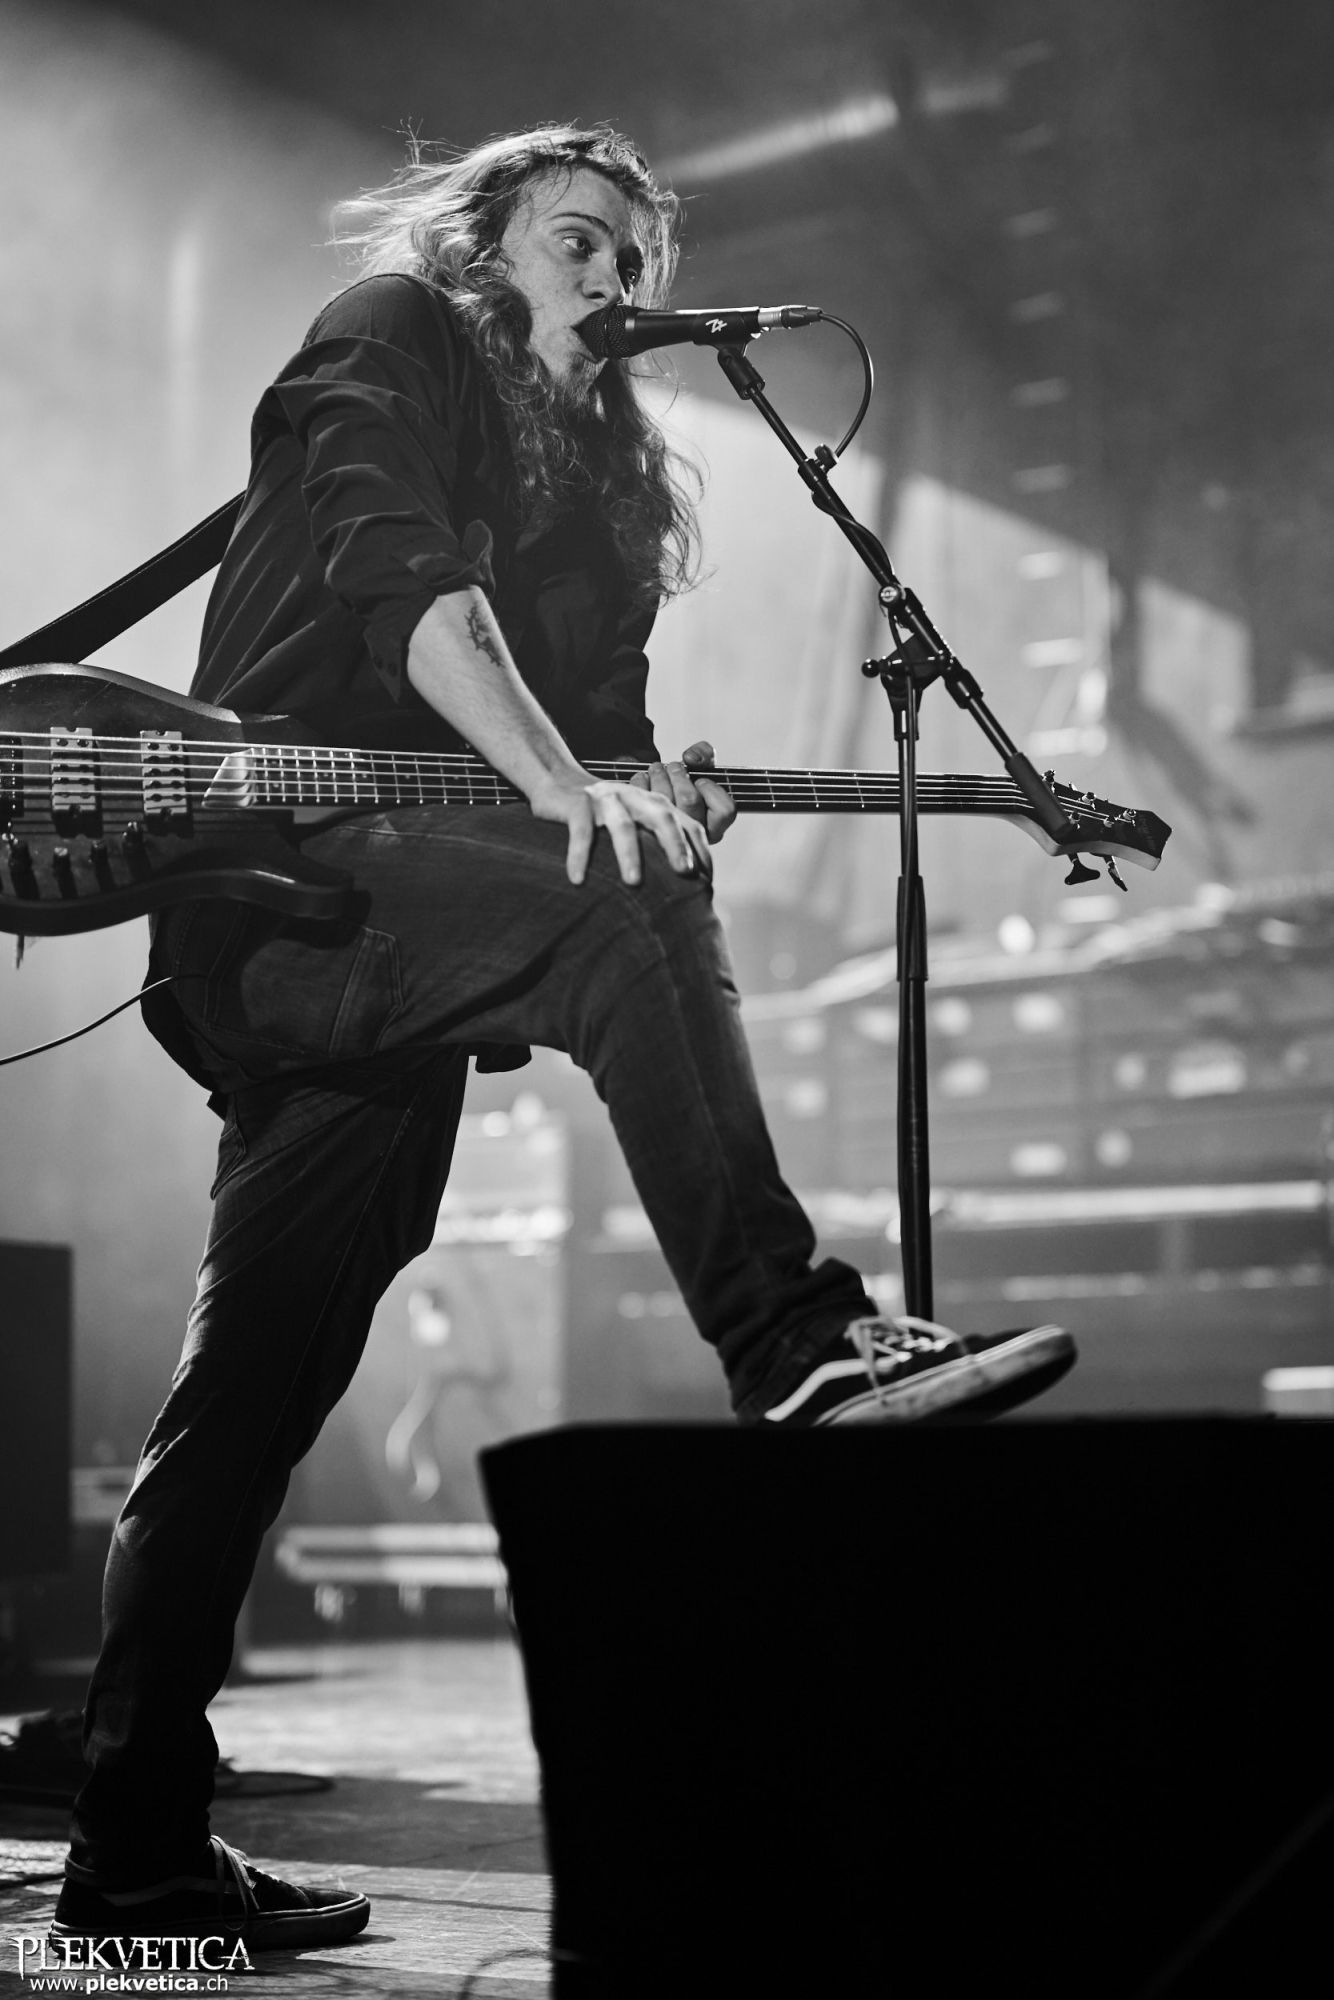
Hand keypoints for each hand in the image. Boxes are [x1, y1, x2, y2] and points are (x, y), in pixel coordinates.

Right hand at [529, 771, 713, 886]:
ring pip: (623, 825)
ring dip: (629, 853)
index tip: (707, 879)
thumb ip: (655, 842)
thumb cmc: (601, 814)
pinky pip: (581, 830)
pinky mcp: (577, 803)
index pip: (687, 824)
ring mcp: (606, 799)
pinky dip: (579, 854)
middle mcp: (635, 799)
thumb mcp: (634, 822)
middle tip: (685, 871)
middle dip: (676, 844)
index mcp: (654, 805)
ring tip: (633, 882)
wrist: (558, 781)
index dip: (700, 850)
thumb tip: (680, 884)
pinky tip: (578, 879)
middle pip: (663, 818)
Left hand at [628, 741, 737, 845]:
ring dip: (660, 777)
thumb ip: (704, 754)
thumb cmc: (684, 784)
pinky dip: (641, 785)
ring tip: (656, 769)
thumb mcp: (701, 766)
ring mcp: (671, 834)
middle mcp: (695, 834)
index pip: (724, 810)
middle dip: (679, 775)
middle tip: (672, 766)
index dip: (711, 789)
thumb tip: (691, 758)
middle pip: (690, 800)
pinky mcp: (647, 829)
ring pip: (667, 802)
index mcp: (715, 824)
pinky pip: (644, 805)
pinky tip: (642, 779)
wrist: (654, 793)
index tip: (700, 779)